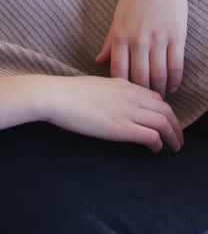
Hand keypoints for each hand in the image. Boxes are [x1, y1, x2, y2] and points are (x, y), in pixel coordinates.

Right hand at [45, 74, 182, 152]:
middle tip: (177, 138)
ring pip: (163, 122)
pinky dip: (158, 144)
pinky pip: (151, 136)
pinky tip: (155, 150)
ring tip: (174, 147)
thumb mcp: (95, 86)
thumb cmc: (68, 92)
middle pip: (165, 109)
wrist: (56, 96)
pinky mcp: (121, 128)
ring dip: (173, 136)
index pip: (154, 96)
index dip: (164, 110)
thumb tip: (114, 103)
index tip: (164, 121)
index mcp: (123, 83)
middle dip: (175, 125)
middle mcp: (129, 95)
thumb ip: (110, 92)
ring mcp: (126, 111)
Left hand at [95, 0, 187, 96]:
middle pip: (140, 78)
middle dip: (142, 94)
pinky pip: (175, 66)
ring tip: (159, 96)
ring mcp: (158, 39)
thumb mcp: (117, 18)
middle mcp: (138, 39)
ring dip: (159, 90)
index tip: (127, 96)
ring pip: (159, 76)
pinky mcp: (176, 37)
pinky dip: (174, 81)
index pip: (119, 72)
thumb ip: (110, 43)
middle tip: (145, 102)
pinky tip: (173, 86)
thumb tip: (98, 61)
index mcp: (120, 35)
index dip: (124, 89)